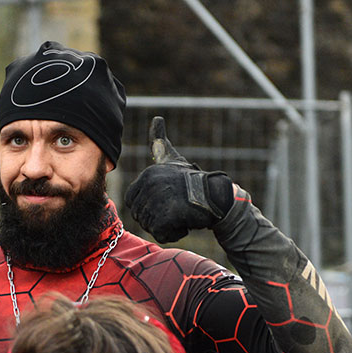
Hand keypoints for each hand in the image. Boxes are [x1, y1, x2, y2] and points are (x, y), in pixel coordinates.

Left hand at [124, 116, 234, 242]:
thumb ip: (160, 143)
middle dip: (157, 218)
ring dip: (166, 226)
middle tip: (177, 208)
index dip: (148, 207)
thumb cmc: (193, 181)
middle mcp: (150, 184)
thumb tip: (156, 118)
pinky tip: (186, 223)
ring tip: (183, 213)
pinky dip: (174, 233)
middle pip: (141, 215)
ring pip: (150, 225)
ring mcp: (158, 199)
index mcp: (147, 174)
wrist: (218, 197)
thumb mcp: (172, 159)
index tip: (167, 200)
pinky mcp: (167, 215)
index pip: (133, 202)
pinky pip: (161, 234)